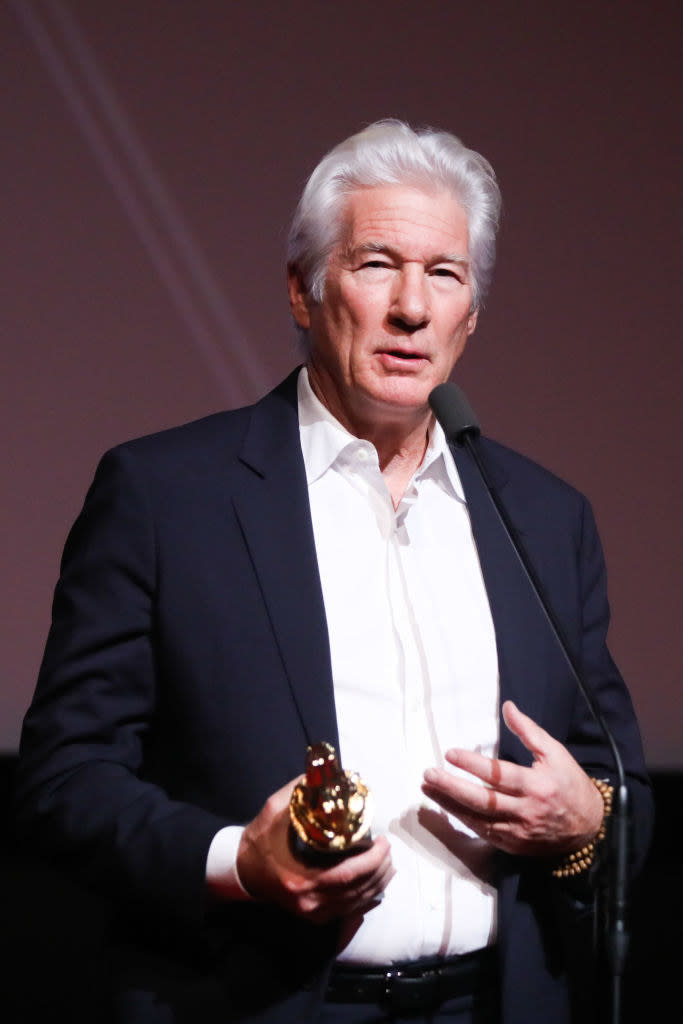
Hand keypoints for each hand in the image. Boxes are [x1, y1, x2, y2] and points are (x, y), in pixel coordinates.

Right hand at [236, 778, 394, 923]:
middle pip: (359, 889)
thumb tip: (327, 774)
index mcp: (302, 878)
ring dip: (379, 882)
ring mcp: (314, 914)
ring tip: (388, 861)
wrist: (243, 871)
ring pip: (359, 902)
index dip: (373, 859)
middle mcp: (311, 902)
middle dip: (381, 868)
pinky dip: (369, 898)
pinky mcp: (316, 917)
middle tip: (388, 847)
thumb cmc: (259, 840)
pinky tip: (378, 883)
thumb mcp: (274, 811)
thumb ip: (300, 792)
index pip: (348, 874)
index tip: (383, 841)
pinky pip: (351, 912)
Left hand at [421, 701, 603, 857]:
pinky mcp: (513, 845)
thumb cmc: (570, 784)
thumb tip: (507, 706)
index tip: (450, 753)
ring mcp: (518, 832)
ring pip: (478, 820)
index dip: (473, 764)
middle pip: (482, 801)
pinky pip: (484, 833)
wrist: (590, 829)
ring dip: (450, 805)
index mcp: (537, 786)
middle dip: (452, 788)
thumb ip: (529, 731)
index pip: (499, 775)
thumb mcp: (556, 752)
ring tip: (427, 790)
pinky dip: (463, 820)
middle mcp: (525, 811)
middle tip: (428, 775)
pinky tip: (447, 807)